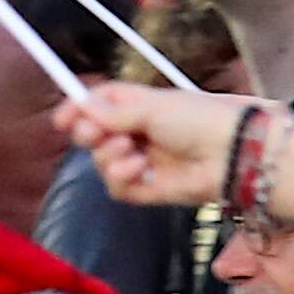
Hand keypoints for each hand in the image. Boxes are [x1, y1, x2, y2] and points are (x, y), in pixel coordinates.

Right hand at [64, 82, 265, 208]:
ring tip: (130, 150)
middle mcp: (138, 133)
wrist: (231, 153)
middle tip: (97, 133)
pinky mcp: (149, 189)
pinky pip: (118, 188)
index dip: (79, 110)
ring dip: (108, 156)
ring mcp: (143, 162)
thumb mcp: (152, 107)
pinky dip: (122, 178)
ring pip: (102, 163)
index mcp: (140, 106)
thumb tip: (82, 108)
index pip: (99, 105)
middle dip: (89, 134)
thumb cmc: (198, 118)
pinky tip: (138, 169)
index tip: (61, 119)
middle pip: (94, 135)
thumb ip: (113, 112)